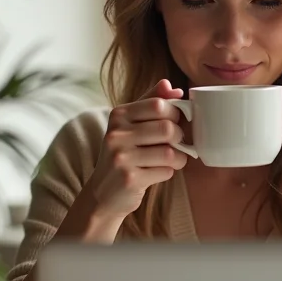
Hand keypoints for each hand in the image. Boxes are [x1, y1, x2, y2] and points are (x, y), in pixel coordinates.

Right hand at [88, 79, 187, 219]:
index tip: (176, 122)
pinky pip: (165, 171)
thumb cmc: (123, 154)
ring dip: (178, 158)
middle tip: (176, 143)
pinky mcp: (129, 179)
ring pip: (170, 152)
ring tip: (170, 160)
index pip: (158, 105)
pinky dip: (168, 172)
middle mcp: (116, 134)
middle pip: (167, 128)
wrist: (102, 193)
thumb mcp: (130, 125)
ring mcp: (121, 157)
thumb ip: (150, 102)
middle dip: (179, 137)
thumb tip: (172, 87)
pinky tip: (157, 172)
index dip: (175, 113)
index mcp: (118, 115)